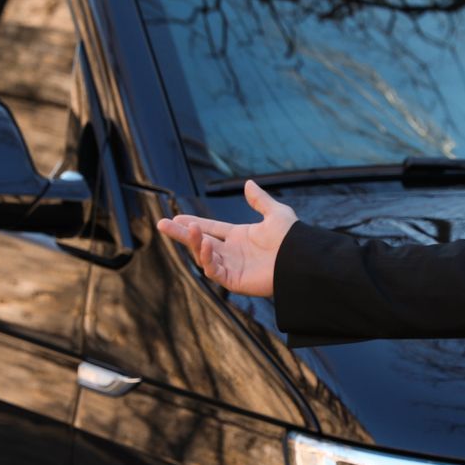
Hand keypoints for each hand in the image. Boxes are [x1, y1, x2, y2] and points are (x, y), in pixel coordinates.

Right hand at [155, 179, 296, 297]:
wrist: (302, 260)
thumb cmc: (293, 239)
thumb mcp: (276, 214)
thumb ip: (260, 200)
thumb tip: (248, 183)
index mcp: (239, 236)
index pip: (210, 228)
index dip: (193, 223)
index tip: (176, 217)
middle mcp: (232, 252)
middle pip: (200, 242)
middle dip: (181, 234)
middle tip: (162, 223)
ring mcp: (232, 267)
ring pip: (203, 256)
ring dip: (193, 243)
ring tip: (187, 229)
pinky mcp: (234, 281)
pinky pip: (214, 272)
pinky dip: (207, 259)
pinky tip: (204, 245)